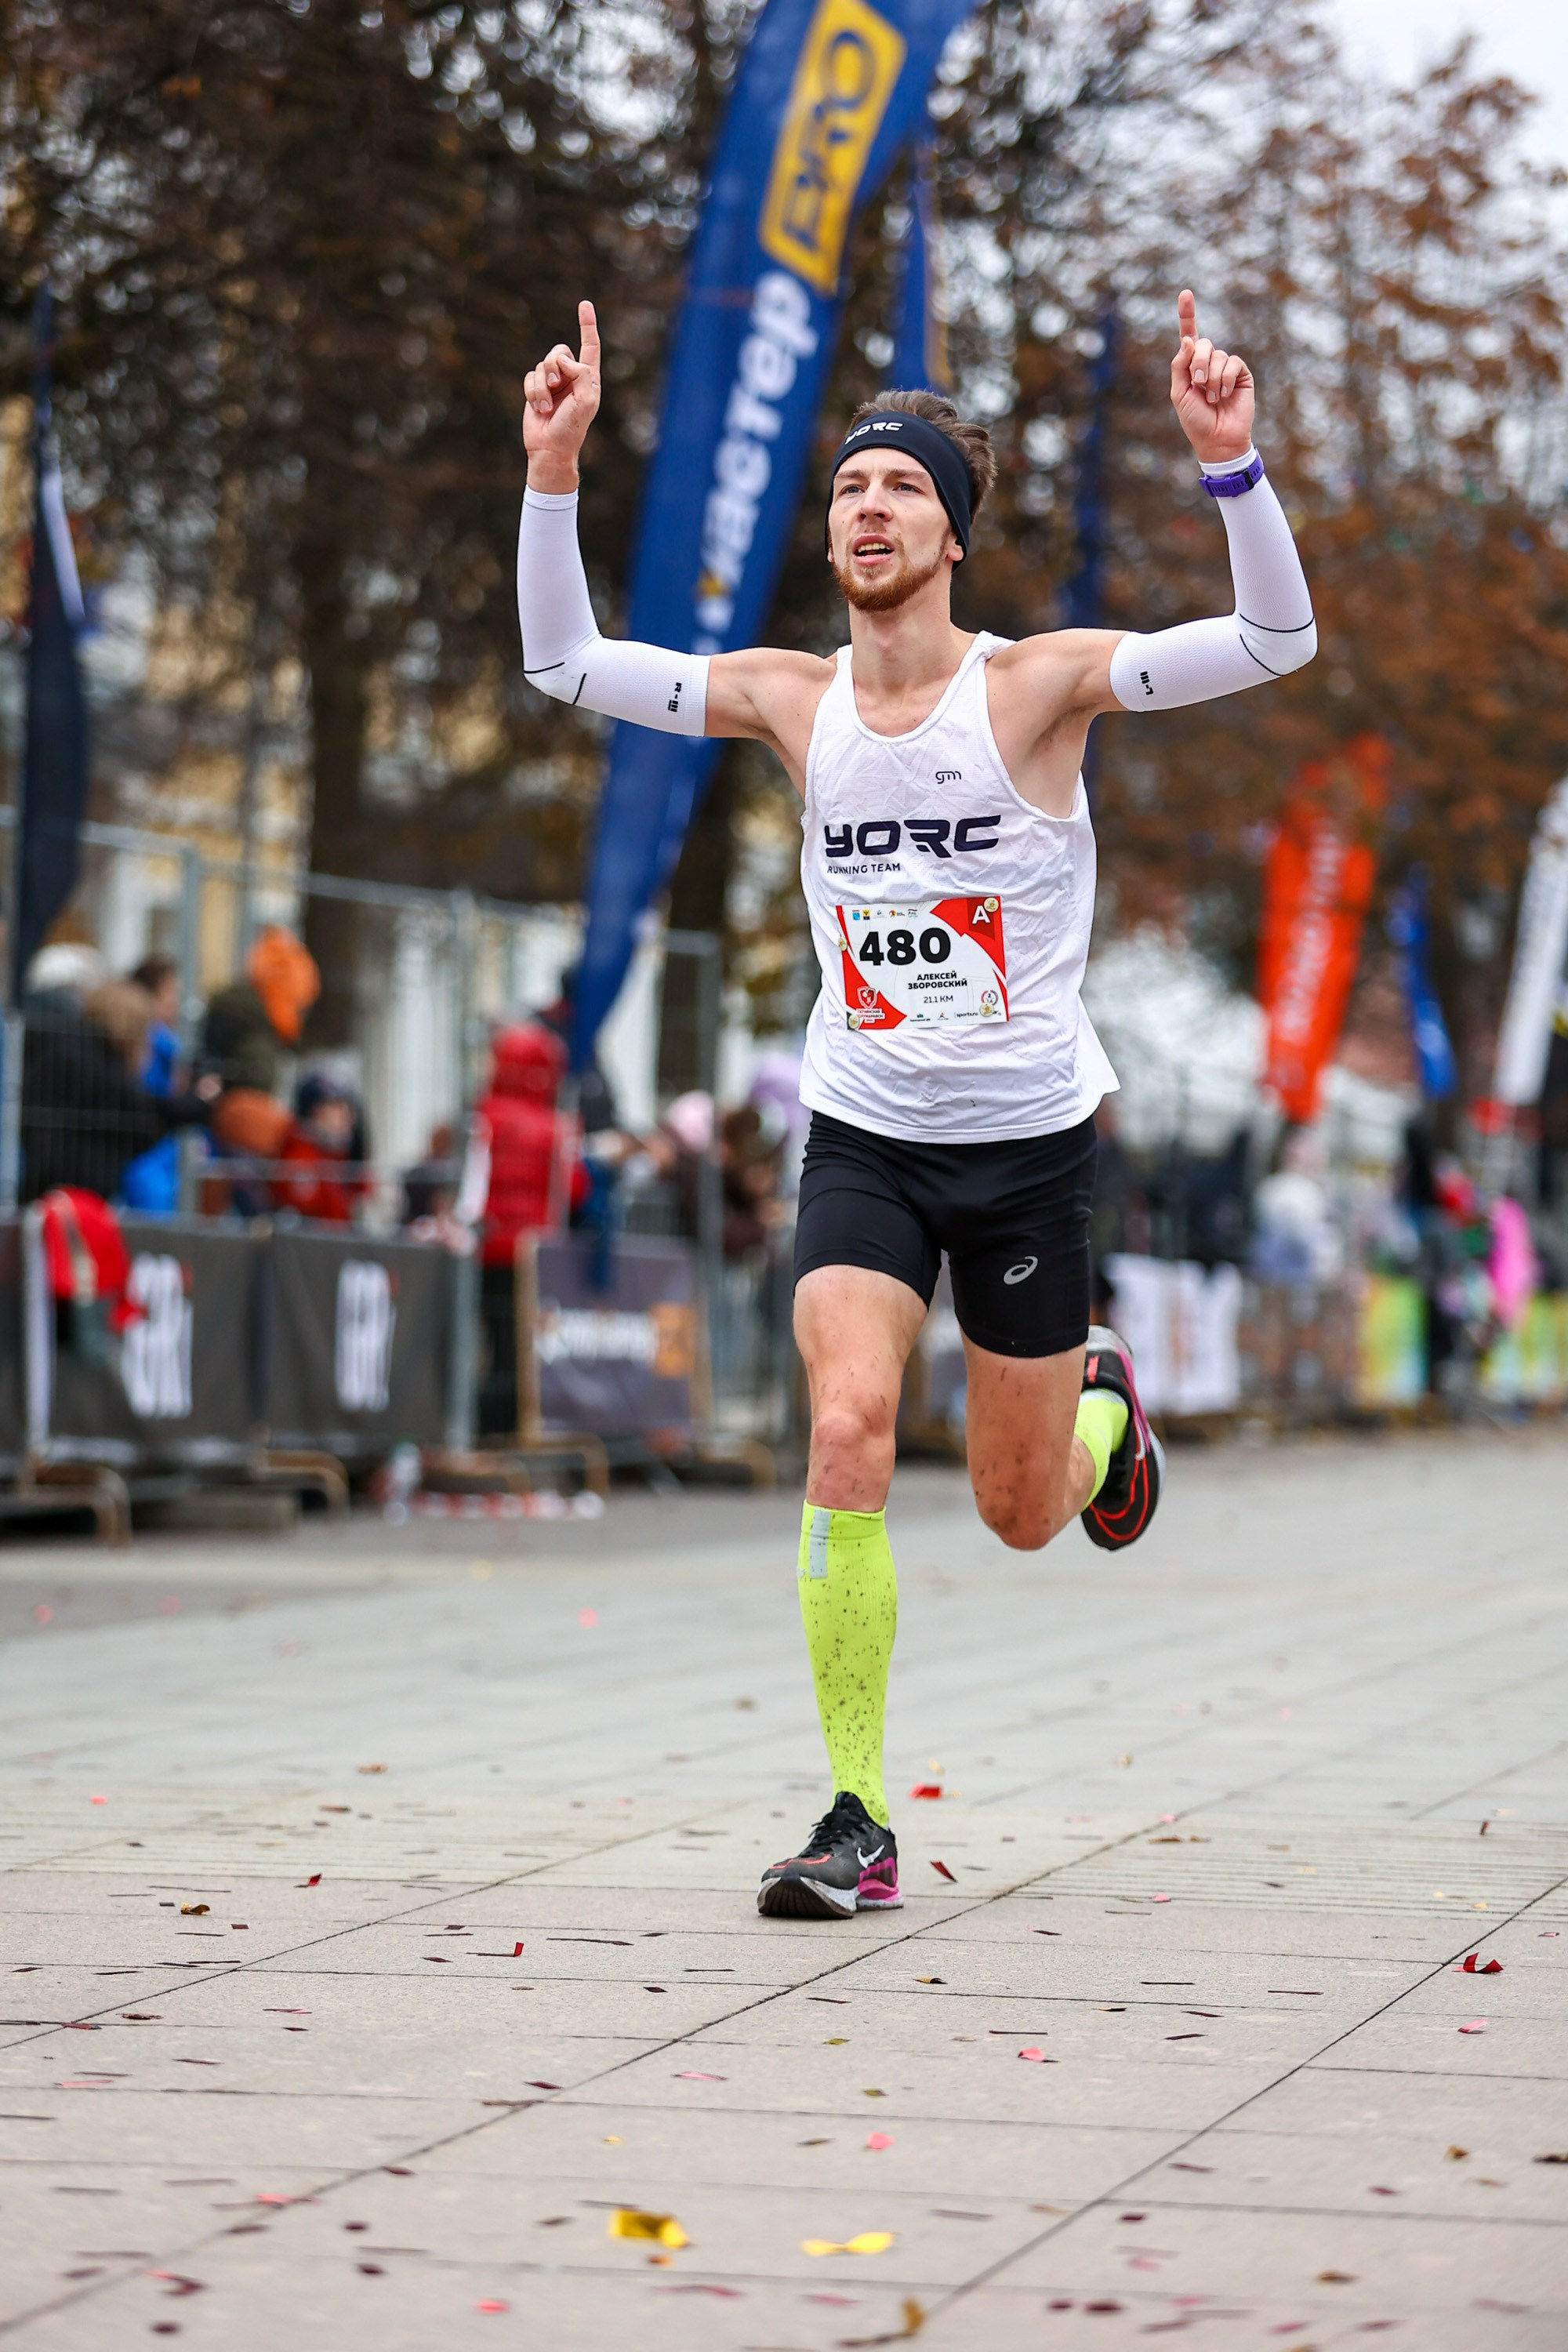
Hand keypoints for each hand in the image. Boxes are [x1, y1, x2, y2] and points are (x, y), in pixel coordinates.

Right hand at [523, 300, 600, 490]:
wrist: (550, 448)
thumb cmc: (572, 428)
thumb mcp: (586, 401)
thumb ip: (581, 374)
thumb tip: (563, 359)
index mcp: (588, 377)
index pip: (589, 346)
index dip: (587, 325)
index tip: (584, 304)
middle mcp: (570, 376)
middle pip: (559, 351)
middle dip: (554, 366)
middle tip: (556, 387)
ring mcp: (552, 382)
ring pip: (542, 364)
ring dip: (542, 386)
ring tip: (546, 407)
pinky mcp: (536, 389)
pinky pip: (529, 376)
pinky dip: (532, 392)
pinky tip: (538, 408)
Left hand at [1169, 289, 1254, 464]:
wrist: (1217, 439)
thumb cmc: (1195, 420)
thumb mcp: (1179, 393)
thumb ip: (1180, 366)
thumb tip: (1188, 340)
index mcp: (1190, 365)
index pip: (1189, 336)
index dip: (1187, 314)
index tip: (1185, 293)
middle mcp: (1208, 362)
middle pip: (1202, 344)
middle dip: (1198, 364)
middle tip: (1199, 385)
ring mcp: (1225, 367)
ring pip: (1217, 356)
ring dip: (1212, 379)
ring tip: (1213, 398)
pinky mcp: (1240, 373)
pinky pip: (1232, 363)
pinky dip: (1225, 380)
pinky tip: (1225, 395)